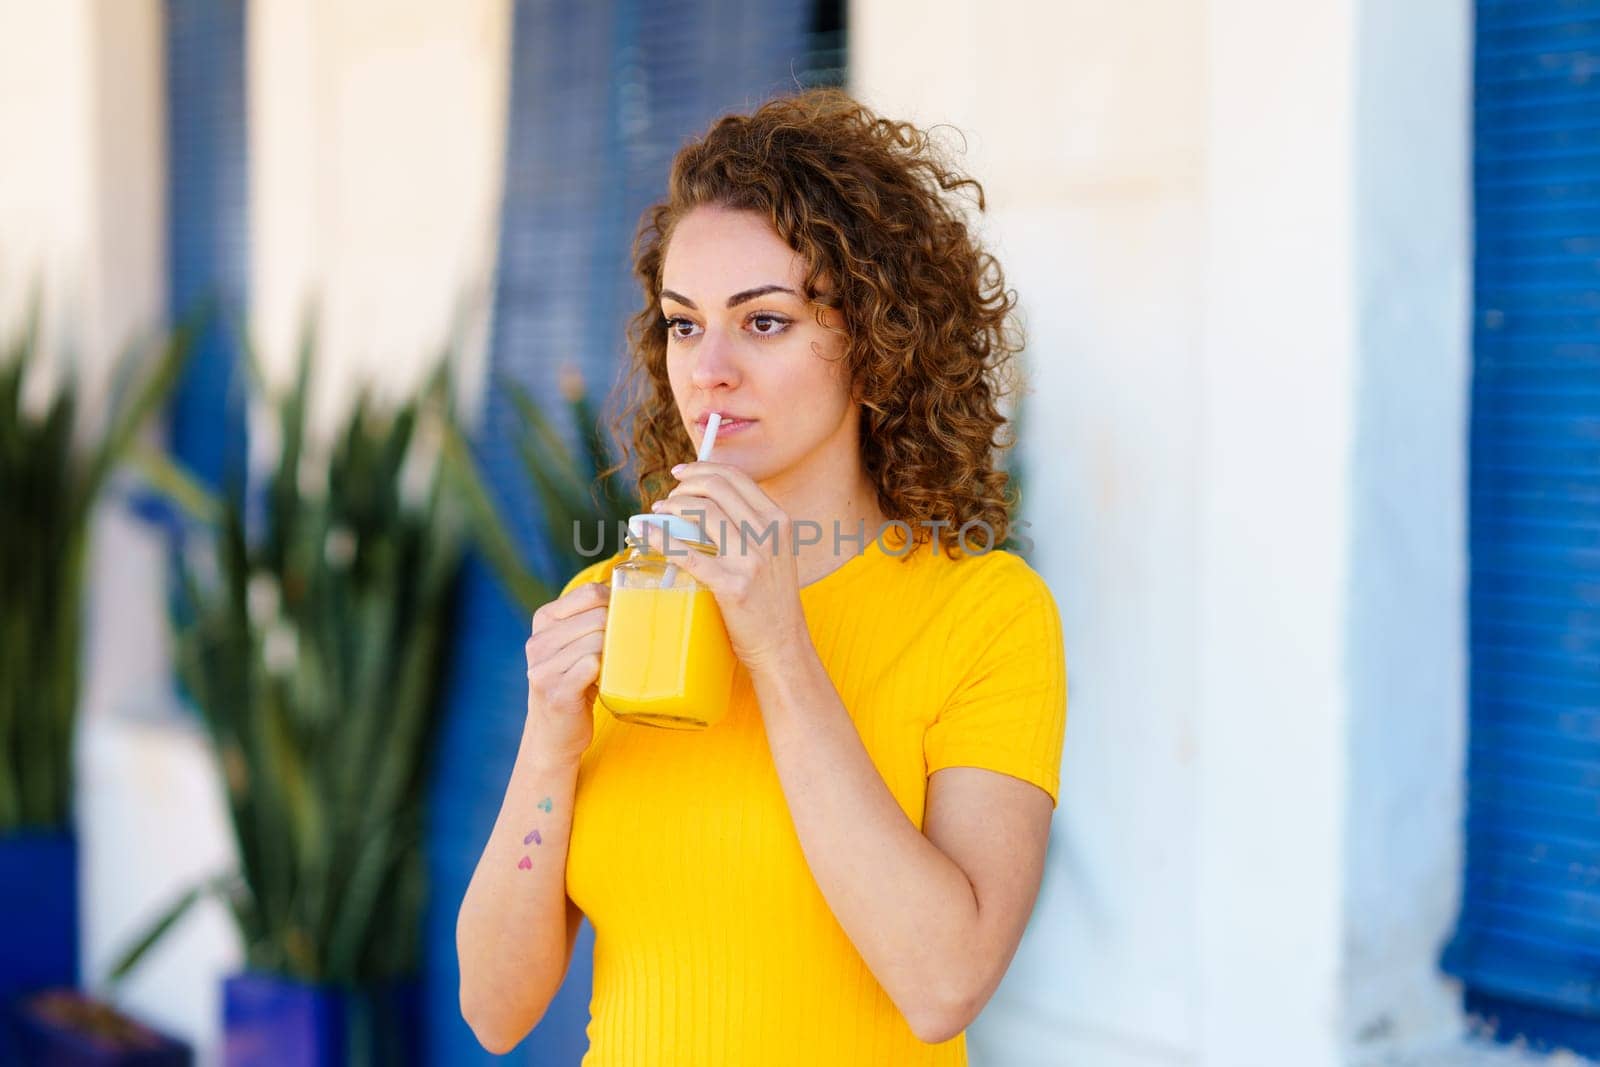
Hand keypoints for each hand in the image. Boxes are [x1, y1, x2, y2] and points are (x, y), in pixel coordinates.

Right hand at [523, 581, 607, 764]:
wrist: (553, 735)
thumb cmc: (574, 682)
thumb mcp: (573, 644)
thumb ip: (590, 617)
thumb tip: (632, 589)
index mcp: (543, 620)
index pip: (588, 593)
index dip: (615, 601)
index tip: (625, 618)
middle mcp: (538, 642)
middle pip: (597, 617)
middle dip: (618, 631)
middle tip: (623, 649)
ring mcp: (543, 668)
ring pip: (598, 641)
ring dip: (614, 654)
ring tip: (614, 668)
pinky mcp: (556, 692)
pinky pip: (592, 665)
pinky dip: (607, 672)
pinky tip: (605, 681)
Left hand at [645, 461, 809, 671]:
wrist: (782, 645)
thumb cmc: (771, 601)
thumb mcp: (774, 554)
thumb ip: (752, 528)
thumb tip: (707, 506)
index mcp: (779, 521)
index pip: (736, 478)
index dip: (702, 469)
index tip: (681, 474)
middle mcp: (768, 534)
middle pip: (717, 488)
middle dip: (683, 486)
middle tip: (667, 499)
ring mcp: (751, 560)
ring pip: (702, 512)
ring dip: (671, 507)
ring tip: (656, 514)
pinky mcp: (732, 586)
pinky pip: (687, 554)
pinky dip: (660, 538)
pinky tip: (645, 533)